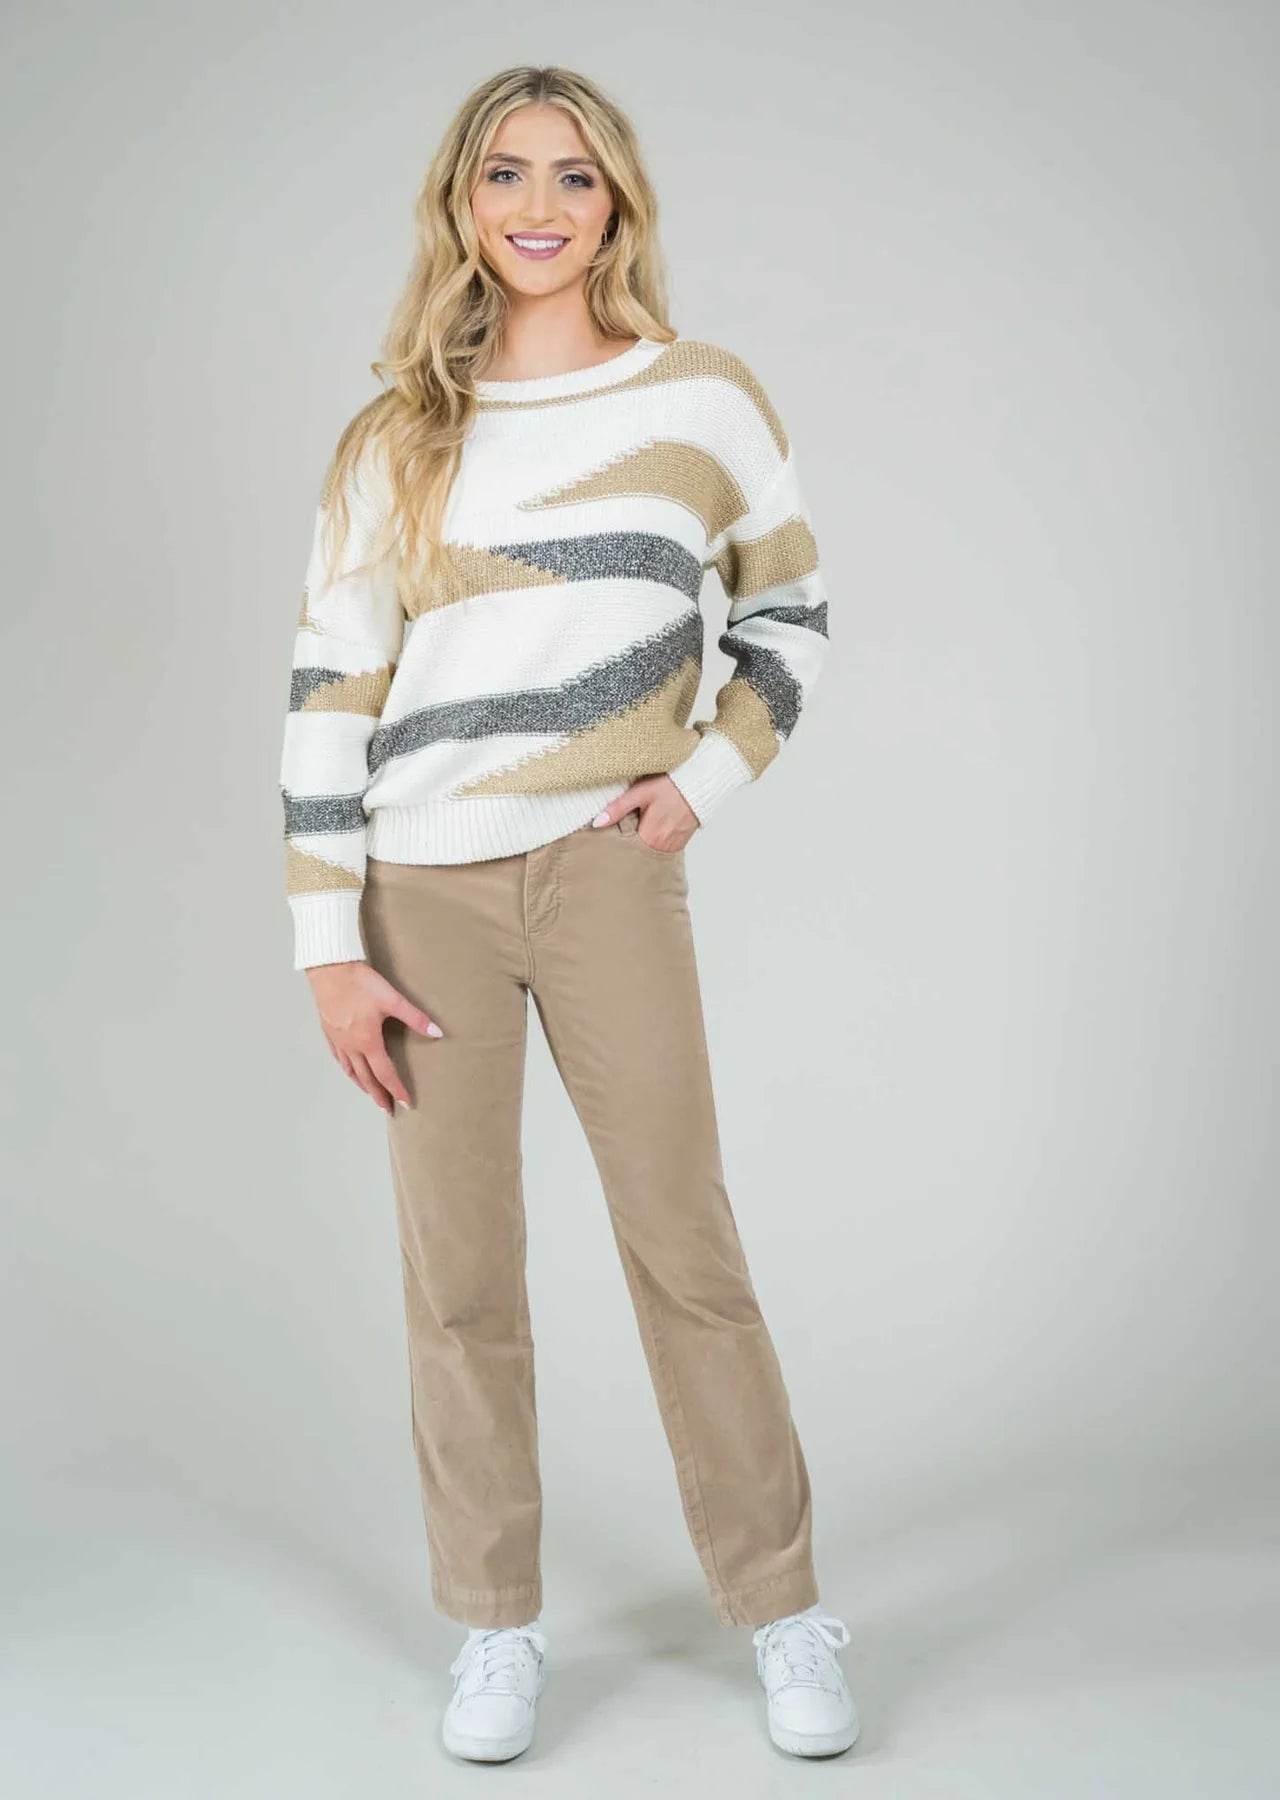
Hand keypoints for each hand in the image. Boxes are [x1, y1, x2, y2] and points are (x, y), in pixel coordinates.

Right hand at [305, 959, 441, 1113]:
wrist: (330, 970)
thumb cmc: (360, 983)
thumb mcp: (392, 1000)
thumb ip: (415, 1018)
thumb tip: (437, 1032)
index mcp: (368, 1041)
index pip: (385, 1074)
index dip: (397, 1090)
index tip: (405, 1104)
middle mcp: (352, 1046)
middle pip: (367, 1078)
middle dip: (379, 1095)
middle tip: (387, 1109)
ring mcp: (338, 1040)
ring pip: (351, 1071)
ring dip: (362, 1085)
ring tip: (371, 1094)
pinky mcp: (329, 1032)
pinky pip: (339, 1058)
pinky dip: (347, 1070)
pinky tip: (350, 1070)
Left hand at [592, 773, 700, 851]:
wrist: (700, 782)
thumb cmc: (671, 785)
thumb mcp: (641, 792)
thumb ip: (618, 808)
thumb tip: (597, 823)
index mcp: (651, 836)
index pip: (626, 851)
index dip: (615, 848)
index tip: (605, 845)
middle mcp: (663, 846)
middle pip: (638, 854)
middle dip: (627, 850)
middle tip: (615, 842)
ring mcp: (674, 846)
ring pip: (650, 853)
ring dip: (640, 847)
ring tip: (632, 836)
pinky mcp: (681, 843)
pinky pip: (661, 850)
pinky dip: (653, 845)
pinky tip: (647, 834)